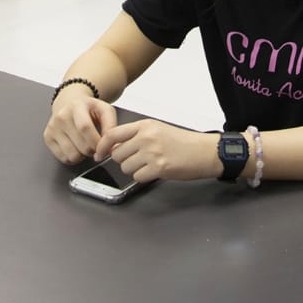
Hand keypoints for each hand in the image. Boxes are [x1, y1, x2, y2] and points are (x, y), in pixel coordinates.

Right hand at [44, 92, 118, 163]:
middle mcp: (61, 116)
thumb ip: (111, 125)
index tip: (103, 147)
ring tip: (84, 144)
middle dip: (93, 150)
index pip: (85, 128)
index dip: (97, 142)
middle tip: (95, 145)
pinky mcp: (47, 137)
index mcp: (76, 106)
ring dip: (82, 155)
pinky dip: (72, 157)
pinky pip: (63, 158)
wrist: (69, 102)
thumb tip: (109, 146)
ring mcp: (52, 127)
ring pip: (72, 155)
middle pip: (81, 146)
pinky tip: (75, 147)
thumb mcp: (104, 110)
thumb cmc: (88, 108)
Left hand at [96, 120, 222, 182]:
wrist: (204, 151)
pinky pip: (137, 177)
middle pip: (117, 154)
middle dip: (123, 160)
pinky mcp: (159, 167)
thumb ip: (137, 135)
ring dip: (134, 169)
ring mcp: (152, 152)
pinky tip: (155, 171)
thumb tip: (115, 146)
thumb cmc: (183, 142)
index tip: (98, 153)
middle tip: (138, 160)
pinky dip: (144, 177)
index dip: (102, 145)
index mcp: (145, 125)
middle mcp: (146, 137)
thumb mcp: (158, 129)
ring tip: (150, 164)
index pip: (113, 134)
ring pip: (125, 167)